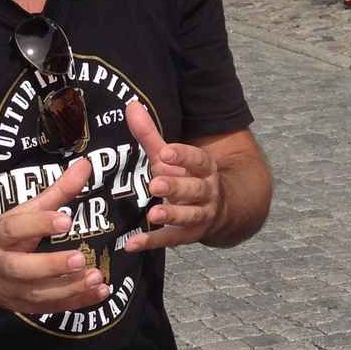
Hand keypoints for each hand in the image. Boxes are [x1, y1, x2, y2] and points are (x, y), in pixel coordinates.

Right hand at [0, 157, 110, 313]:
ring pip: (37, 294)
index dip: (38, 225)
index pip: (14, 230)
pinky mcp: (25, 307)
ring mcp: (11, 290)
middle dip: (51, 266)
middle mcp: (0, 265)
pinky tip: (100, 292)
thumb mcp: (24, 212)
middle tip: (80, 258)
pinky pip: (51, 308)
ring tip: (96, 277)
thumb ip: (56, 192)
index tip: (66, 220)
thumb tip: (86, 164)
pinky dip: (76, 302)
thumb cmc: (5, 238)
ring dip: (68, 288)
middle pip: (21, 269)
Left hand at [122, 99, 222, 251]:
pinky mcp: (188, 235)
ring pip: (189, 215)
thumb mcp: (171, 157)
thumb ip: (151, 135)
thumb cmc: (186, 176)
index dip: (183, 156)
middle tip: (155, 185)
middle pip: (193, 189)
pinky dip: (152, 242)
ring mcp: (200, 215)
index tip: (166, 153)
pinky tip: (132, 244)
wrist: (219, 210)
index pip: (198, 160)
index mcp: (204, 168)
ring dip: (172, 215)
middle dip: (176, 187)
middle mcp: (206, 192)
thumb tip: (130, 105)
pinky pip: (171, 239)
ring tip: (153, 215)